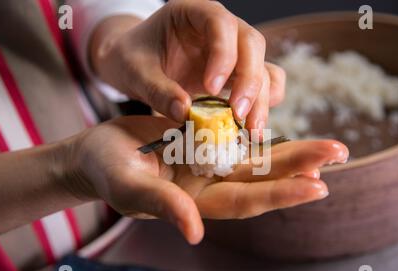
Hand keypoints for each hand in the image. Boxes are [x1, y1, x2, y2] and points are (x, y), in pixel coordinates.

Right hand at [65, 116, 348, 244]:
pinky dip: (266, 135)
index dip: (280, 194)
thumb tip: (194, 233)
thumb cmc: (106, 171)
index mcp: (196, 202)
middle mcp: (210, 185)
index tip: (317, 186)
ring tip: (330, 148)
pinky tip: (293, 133)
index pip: (245, 200)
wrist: (98, 152)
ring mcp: (209, 163)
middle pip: (262, 179)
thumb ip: (162, 206)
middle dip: (300, 169)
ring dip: (294, 153)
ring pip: (258, 159)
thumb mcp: (129, 187)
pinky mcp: (205, 141)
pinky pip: (241, 138)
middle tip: (339, 154)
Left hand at [90, 0, 285, 131]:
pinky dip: (265, 102)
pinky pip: (265, 83)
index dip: (223, 54)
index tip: (211, 88)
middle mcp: (220, 30)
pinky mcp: (238, 75)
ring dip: (261, 98)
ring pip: (263, 66)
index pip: (220, 23)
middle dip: (249, 81)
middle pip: (251, 44)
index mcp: (193, 14)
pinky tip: (252, 124)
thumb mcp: (134, 72)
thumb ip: (157, 90)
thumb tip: (184, 113)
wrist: (135, 64)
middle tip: (237, 115)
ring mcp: (233, 52)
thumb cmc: (132, 58)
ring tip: (251, 129)